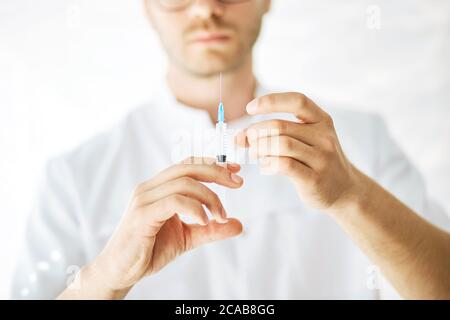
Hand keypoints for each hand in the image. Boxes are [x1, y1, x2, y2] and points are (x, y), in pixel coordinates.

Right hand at [83, 157, 243, 296]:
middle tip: (238, 183)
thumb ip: (211, 230)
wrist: (121, 271)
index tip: (235, 171)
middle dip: (217, 172)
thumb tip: (239, 224)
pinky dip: (195, 208)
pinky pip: (174, 201)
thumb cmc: (149, 250)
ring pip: (184, 183)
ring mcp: (144, 199)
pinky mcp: (142, 214)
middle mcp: (150, 188)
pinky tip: (204, 221)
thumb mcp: (188, 238)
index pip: (188, 166)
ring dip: (209, 197)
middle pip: (188, 167)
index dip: (213, 164)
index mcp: (159, 188)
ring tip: (220, 216)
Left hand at [235, 92, 361, 211]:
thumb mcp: (307, 140)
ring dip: (259, 148)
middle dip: (256, 131)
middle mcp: (324, 136)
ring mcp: (321, 158)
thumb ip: (280, 133)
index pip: (297, 101)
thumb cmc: (318, 162)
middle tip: (246, 140)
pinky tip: (265, 166)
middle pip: (281, 126)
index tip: (250, 108)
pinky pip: (285, 165)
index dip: (271, 101)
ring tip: (253, 153)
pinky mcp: (314, 178)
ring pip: (281, 144)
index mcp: (322, 120)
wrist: (345, 190)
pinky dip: (268, 164)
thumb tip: (242, 135)